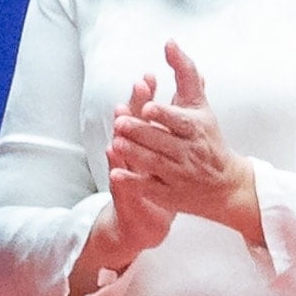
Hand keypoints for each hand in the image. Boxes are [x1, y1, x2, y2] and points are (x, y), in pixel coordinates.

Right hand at [67, 72, 178, 295]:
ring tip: (119, 122)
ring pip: (120, 152)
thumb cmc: (156, 178)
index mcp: (141, 140)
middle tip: (135, 91)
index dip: (144, 96)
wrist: (143, 218)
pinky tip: (115, 169)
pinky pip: (121, 185)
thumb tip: (180, 91)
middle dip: (132, 109)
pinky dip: (118, 176)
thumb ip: (170, 120)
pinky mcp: (126, 195)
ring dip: (119, 138)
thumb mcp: (163, 148)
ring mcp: (125, 172)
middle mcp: (130, 152)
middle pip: (128, 127)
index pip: (142, 112)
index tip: (148, 78)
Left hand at [107, 42, 262, 245]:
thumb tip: (169, 42)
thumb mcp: (200, 105)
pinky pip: (150, 187)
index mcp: (196, 129)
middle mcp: (189, 152)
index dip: (165, 115)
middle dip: (141, 133)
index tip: (148, 108)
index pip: (180, 121)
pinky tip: (116, 173)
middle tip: (121, 123)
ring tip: (116, 143)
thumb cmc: (207, 137)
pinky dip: (133, 181)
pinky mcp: (169, 193)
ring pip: (154, 164)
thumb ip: (185, 74)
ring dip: (134, 154)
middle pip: (162, 142)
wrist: (226, 184)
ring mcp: (179, 174)